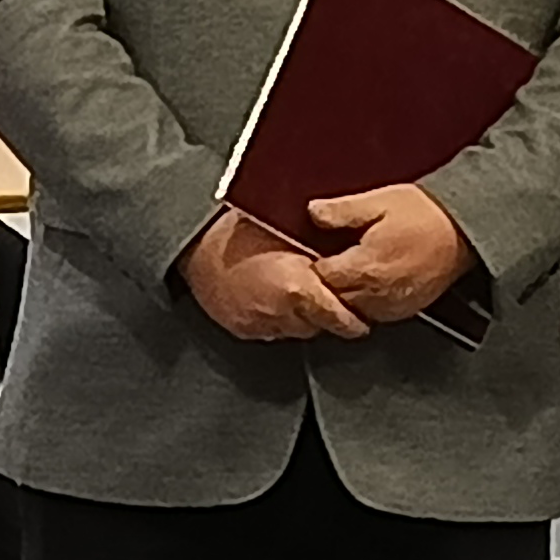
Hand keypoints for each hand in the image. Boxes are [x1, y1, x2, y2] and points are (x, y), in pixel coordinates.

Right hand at [182, 207, 368, 343]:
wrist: (197, 241)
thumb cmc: (243, 228)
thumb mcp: (293, 236)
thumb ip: (322, 258)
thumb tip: (351, 266)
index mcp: (300, 288)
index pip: (343, 320)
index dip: (354, 320)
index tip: (362, 319)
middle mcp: (283, 312)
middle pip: (320, 328)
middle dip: (326, 316)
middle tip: (328, 299)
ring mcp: (261, 324)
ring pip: (296, 331)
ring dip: (301, 318)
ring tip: (296, 296)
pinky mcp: (243, 329)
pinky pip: (271, 330)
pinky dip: (276, 319)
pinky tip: (271, 299)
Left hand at [305, 183, 478, 325]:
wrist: (464, 232)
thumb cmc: (423, 214)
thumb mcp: (380, 201)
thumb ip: (342, 210)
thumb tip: (311, 212)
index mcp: (366, 266)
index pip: (321, 277)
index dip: (311, 265)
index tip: (309, 253)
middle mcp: (376, 293)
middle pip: (333, 298)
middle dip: (323, 284)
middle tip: (321, 264)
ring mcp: (391, 306)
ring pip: (350, 311)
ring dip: (342, 296)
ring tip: (341, 275)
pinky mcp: (405, 311)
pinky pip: (372, 316)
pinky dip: (361, 304)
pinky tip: (362, 286)